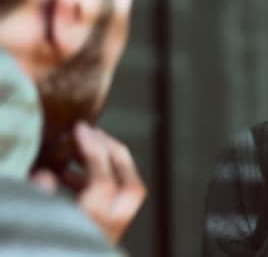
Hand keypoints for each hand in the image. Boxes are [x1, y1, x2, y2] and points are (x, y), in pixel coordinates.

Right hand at [31, 122, 145, 244]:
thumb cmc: (36, 248)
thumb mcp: (30, 223)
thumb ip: (38, 198)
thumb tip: (45, 174)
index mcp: (89, 224)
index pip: (104, 181)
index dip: (94, 151)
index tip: (80, 129)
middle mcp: (106, 233)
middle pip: (130, 187)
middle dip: (115, 155)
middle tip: (93, 135)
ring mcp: (106, 238)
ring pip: (123, 198)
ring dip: (104, 169)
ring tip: (74, 155)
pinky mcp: (100, 240)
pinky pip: (109, 209)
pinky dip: (94, 187)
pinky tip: (65, 179)